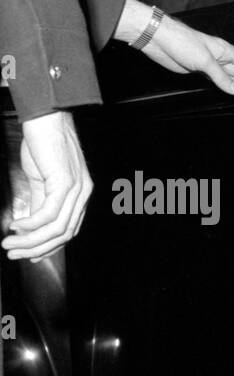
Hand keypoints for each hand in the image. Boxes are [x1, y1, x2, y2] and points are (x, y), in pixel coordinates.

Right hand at [2, 111, 92, 261]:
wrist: (45, 118)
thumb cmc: (43, 144)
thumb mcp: (42, 178)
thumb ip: (40, 201)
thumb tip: (29, 225)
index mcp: (81, 195)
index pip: (68, 231)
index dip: (49, 247)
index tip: (30, 256)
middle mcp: (83, 195)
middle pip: (63, 235)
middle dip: (37, 249)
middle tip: (14, 255)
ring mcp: (77, 190)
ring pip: (56, 229)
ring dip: (30, 241)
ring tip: (9, 245)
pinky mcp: (65, 183)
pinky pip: (48, 214)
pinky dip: (31, 225)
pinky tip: (16, 226)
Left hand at [116, 0, 233, 94]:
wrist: (159, 38)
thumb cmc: (181, 40)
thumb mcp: (204, 60)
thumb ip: (221, 77)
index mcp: (224, 50)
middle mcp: (219, 56)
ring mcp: (210, 63)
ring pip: (233, 75)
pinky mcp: (199, 68)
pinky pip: (219, 79)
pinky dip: (229, 84)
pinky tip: (233, 87)